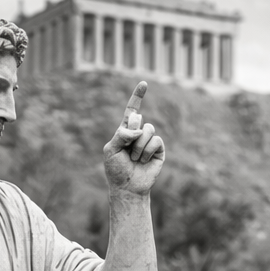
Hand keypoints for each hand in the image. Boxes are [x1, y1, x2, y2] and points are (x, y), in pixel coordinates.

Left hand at [103, 81, 164, 195]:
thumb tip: (140, 128)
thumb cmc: (116, 169)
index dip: (138, 96)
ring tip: (135, 159)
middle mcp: (139, 133)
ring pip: (149, 130)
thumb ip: (121, 134)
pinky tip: (143, 161)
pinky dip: (147, 151)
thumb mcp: (110, 149)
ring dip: (139, 146)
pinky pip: (156, 141)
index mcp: (125, 130)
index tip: (144, 83)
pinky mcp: (159, 150)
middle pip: (139, 119)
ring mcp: (149, 141)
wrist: (128, 187)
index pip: (132, 110)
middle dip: (131, 132)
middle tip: (127, 150)